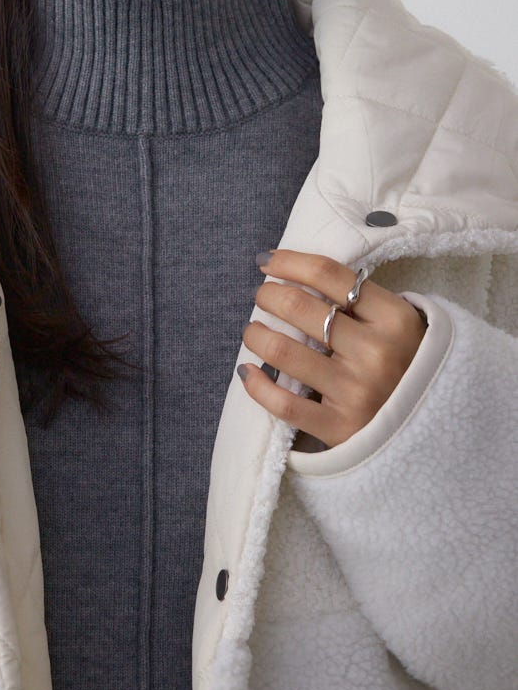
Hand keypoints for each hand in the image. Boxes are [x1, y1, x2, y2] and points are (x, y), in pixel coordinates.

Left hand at [238, 249, 426, 447]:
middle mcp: (376, 352)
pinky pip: (283, 404)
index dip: (288, 261)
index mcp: (393, 317)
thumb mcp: (399, 322)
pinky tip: (248, 372)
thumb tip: (294, 275)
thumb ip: (359, 299)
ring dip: (256, 335)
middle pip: (299, 307)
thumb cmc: (408, 362)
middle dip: (268, 295)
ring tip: (255, 332)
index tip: (267, 261)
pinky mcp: (341, 428)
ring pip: (283, 351)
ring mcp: (358, 392)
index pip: (327, 274)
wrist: (441, 426)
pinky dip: (257, 385)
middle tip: (262, 296)